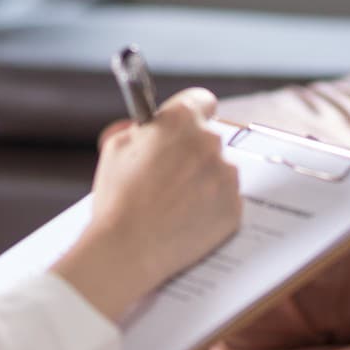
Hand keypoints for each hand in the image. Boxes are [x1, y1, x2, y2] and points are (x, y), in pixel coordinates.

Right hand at [52, 87, 242, 321]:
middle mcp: (210, 142)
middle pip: (210, 138)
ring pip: (220, 170)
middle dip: (194, 151)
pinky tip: (186, 219)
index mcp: (181, 119)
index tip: (185, 126)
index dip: (191, 113)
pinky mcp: (234, 208)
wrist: (126, 249)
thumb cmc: (117, 198)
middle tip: (171, 173)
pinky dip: (211, 207)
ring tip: (174, 203)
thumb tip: (144, 128)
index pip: (201, 100)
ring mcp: (226, 176)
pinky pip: (226, 200)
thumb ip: (137, 130)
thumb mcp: (115, 149)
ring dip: (204, 179)